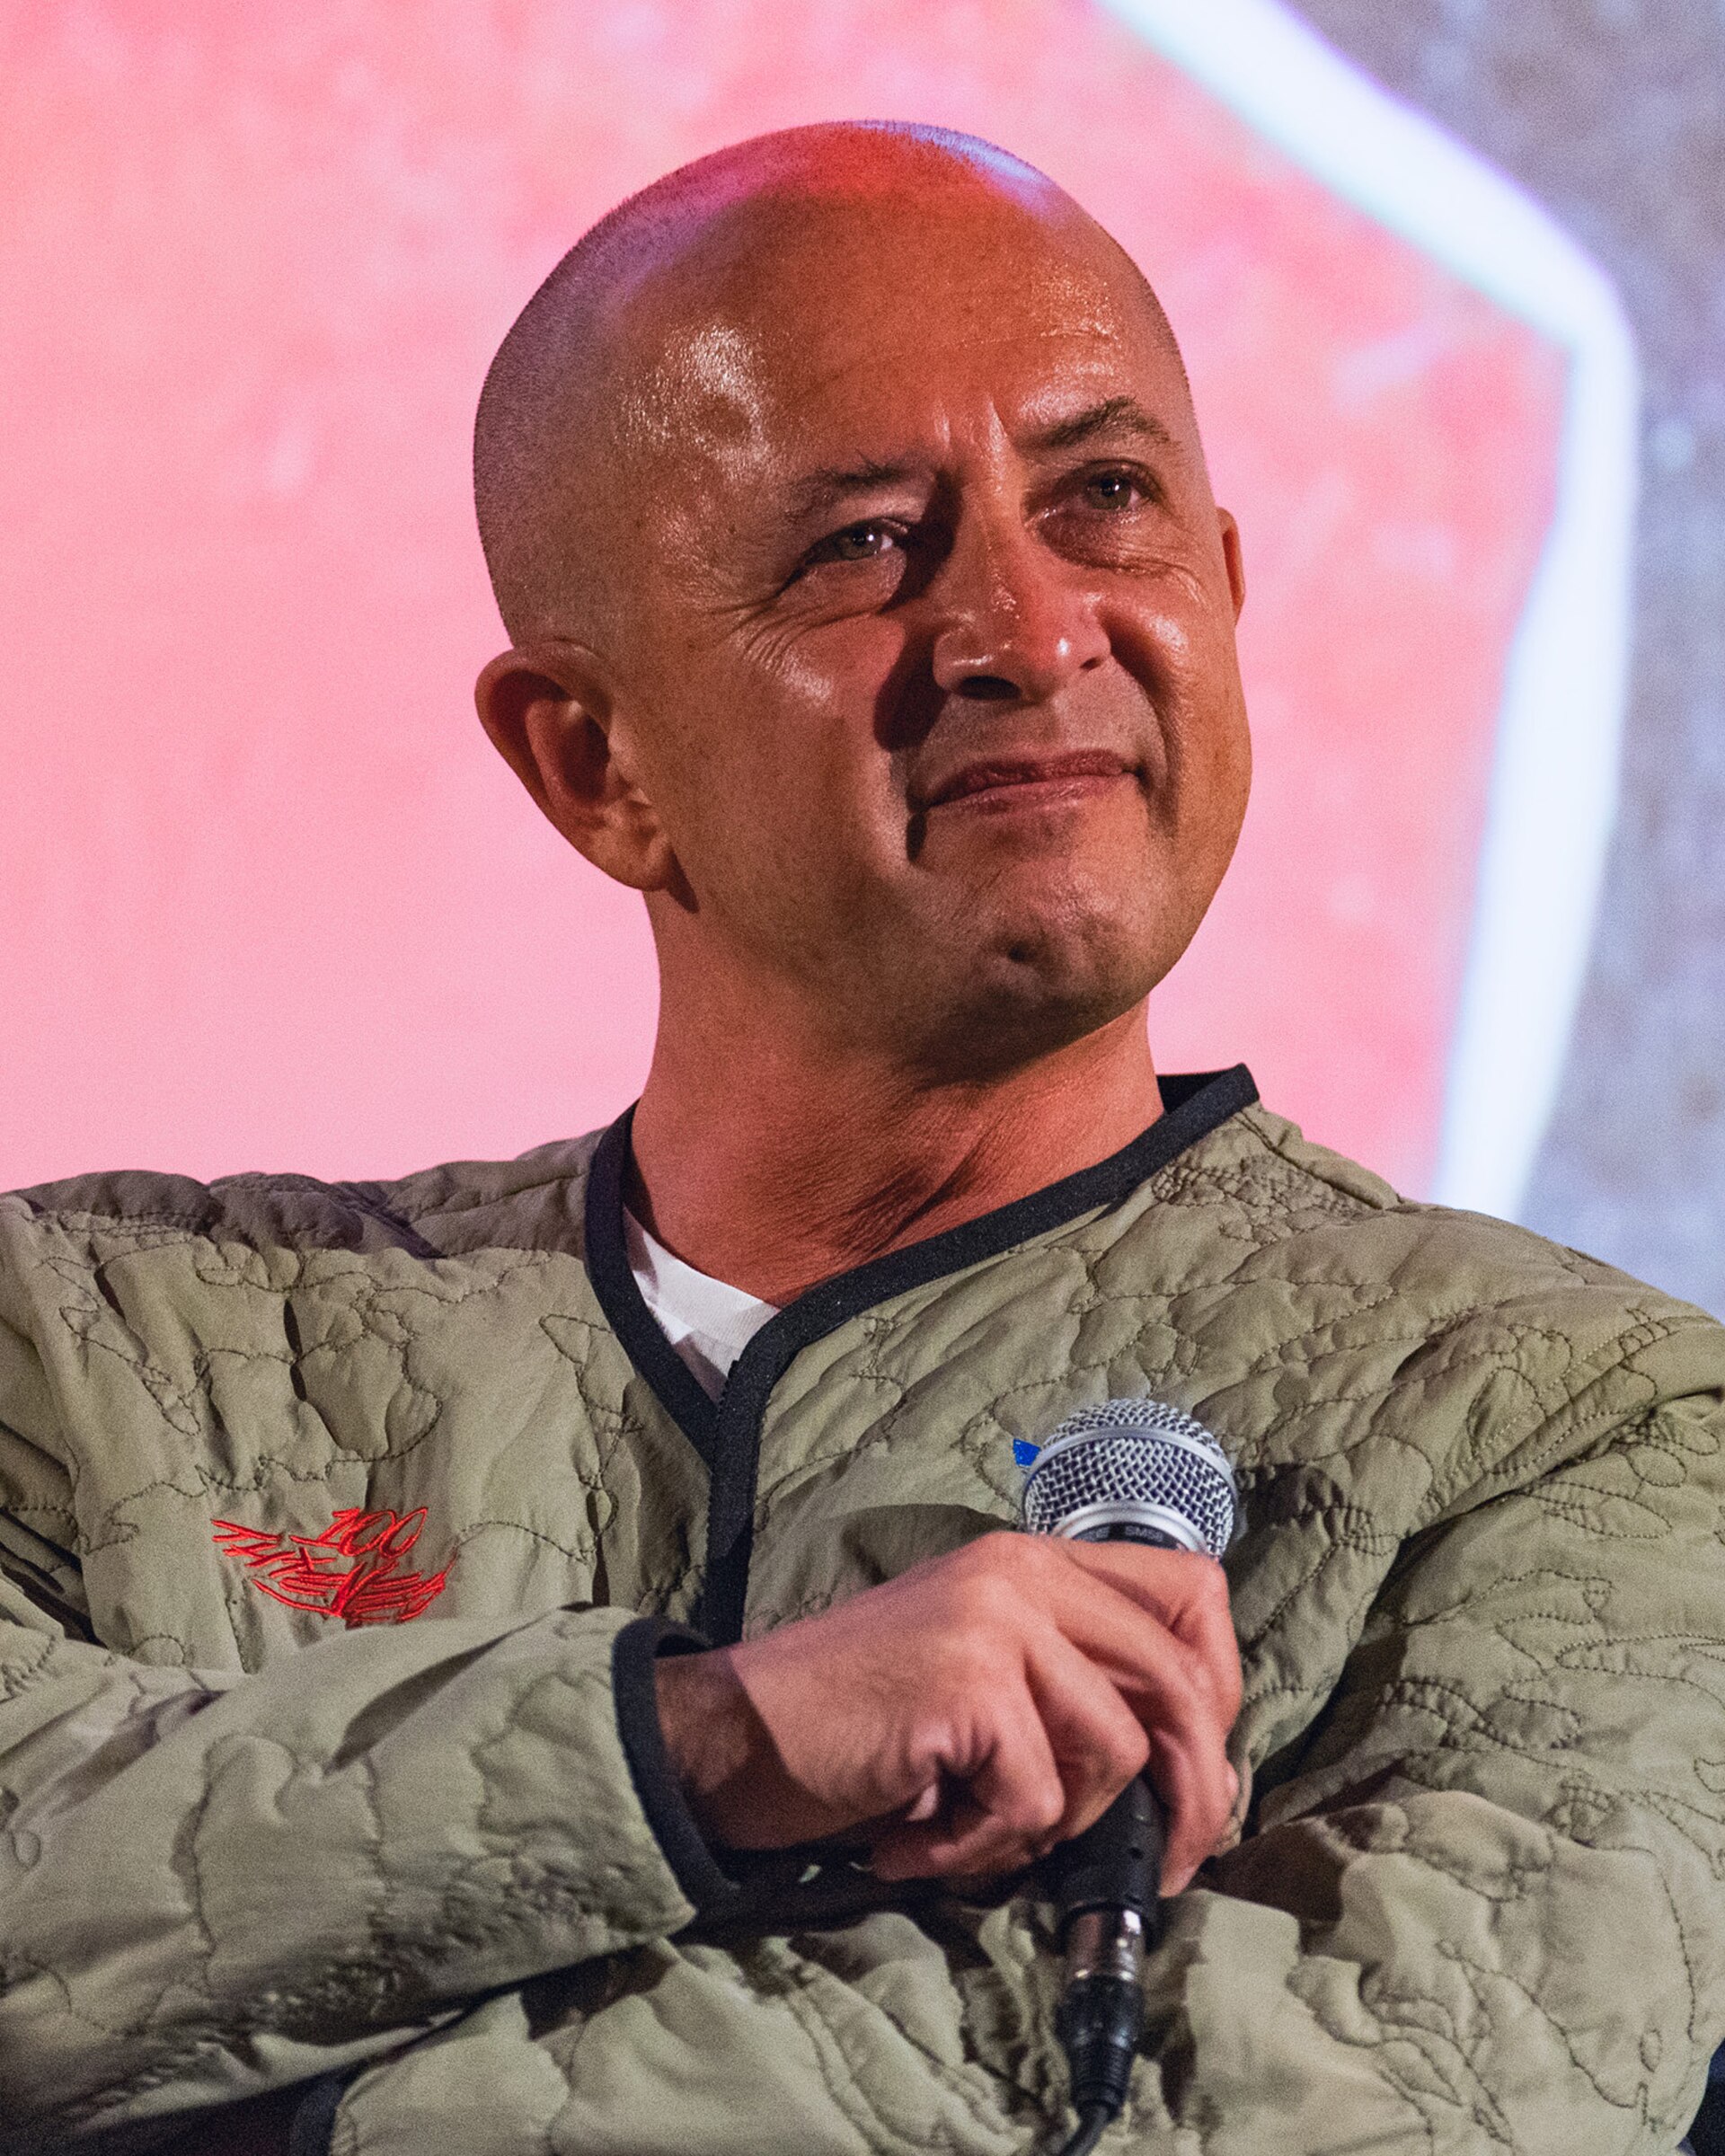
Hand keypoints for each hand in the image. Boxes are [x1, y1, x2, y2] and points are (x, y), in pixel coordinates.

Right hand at [654, 1532, 1240, 1889]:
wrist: (728, 1736)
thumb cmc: (855, 1724)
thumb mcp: (978, 1670)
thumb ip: (1069, 1681)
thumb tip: (1187, 1767)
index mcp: (1033, 1560)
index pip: (1192, 1593)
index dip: (1219, 1685)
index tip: (1198, 1767)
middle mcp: (1022, 1572)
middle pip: (1181, 1677)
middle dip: (1191, 1790)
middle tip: (1164, 1864)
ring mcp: (994, 1619)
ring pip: (1116, 1749)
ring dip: (1056, 1825)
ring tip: (979, 1834)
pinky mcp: (966, 1680)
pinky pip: (1036, 1798)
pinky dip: (985, 1846)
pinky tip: (922, 1842)